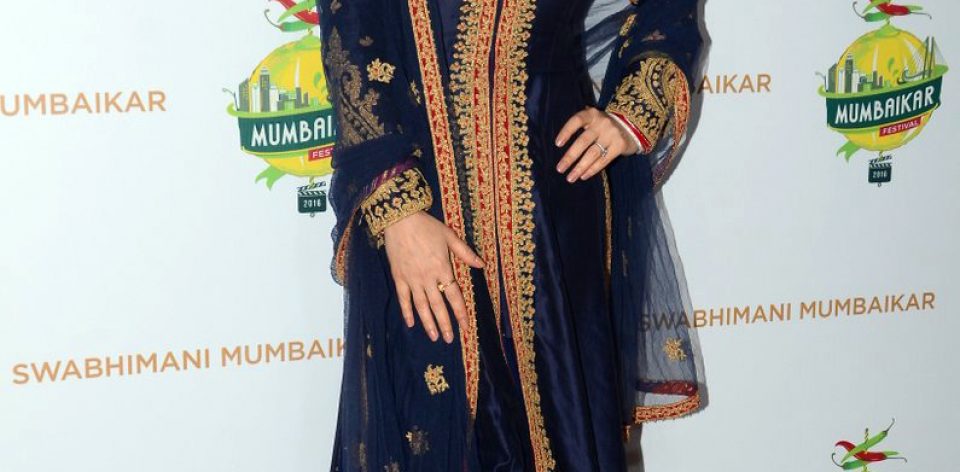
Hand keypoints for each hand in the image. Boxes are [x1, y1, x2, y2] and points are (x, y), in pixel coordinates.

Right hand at [383, 211, 484, 342]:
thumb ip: (465, 253)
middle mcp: (428, 278)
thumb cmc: (427, 226)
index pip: (454, 295)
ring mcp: (412, 279)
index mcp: (442, 268)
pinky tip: (411, 323)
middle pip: (438, 306)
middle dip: (445, 324)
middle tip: (449, 339)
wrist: (400, 219)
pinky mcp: (399, 277)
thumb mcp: (450, 236)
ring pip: (421, 306)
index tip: (466, 326)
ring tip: (434, 337)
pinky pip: (404, 298)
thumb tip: (481, 265)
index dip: (460, 312)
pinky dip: (407, 311)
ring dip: (428, 323)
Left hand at [554, 106, 639, 181]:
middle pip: (583, 141)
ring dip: (580, 167)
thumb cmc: (604, 127)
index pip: (576, 121)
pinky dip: (592, 169)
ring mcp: (612, 134)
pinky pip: (604, 160)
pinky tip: (583, 176)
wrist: (632, 127)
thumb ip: (580, 127)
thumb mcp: (593, 120)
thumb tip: (560, 145)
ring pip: (592, 153)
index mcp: (592, 115)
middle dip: (570, 157)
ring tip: (570, 177)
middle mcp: (602, 123)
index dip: (566, 131)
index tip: (557, 144)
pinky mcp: (620, 145)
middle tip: (560, 169)